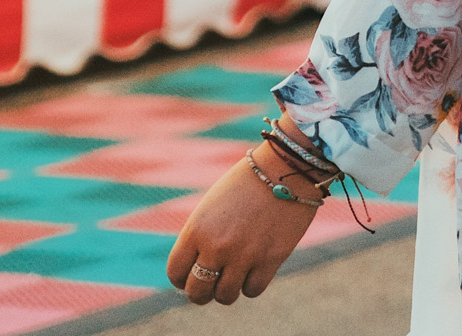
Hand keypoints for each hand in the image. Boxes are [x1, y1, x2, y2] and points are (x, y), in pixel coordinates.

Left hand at [167, 150, 319, 305]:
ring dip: (229, 288)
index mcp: (197, 228)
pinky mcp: (269, 260)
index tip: (192, 274)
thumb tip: (199, 269)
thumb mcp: (213, 206)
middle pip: (197, 292)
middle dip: (203, 292)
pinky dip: (252, 283)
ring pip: (225, 296)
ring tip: (236, 274)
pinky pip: (252, 290)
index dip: (183, 278)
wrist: (285, 166)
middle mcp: (216, 246)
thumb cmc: (247, 182)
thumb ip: (202, 237)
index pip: (175, 273)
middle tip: (213, 282)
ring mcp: (243, 255)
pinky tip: (256, 267)